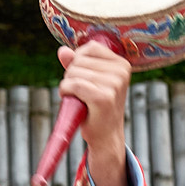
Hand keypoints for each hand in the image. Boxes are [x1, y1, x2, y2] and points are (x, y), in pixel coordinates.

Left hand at [59, 40, 131, 185]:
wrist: (106, 137)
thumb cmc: (97, 109)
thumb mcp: (90, 81)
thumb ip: (77, 64)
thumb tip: (62, 50)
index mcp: (122, 64)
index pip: (90, 48)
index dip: (78, 61)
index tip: (84, 78)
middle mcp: (121, 72)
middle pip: (79, 59)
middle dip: (71, 75)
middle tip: (80, 93)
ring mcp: (114, 85)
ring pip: (73, 72)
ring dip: (68, 85)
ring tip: (79, 99)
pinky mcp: (103, 97)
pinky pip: (73, 85)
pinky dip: (66, 92)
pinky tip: (74, 102)